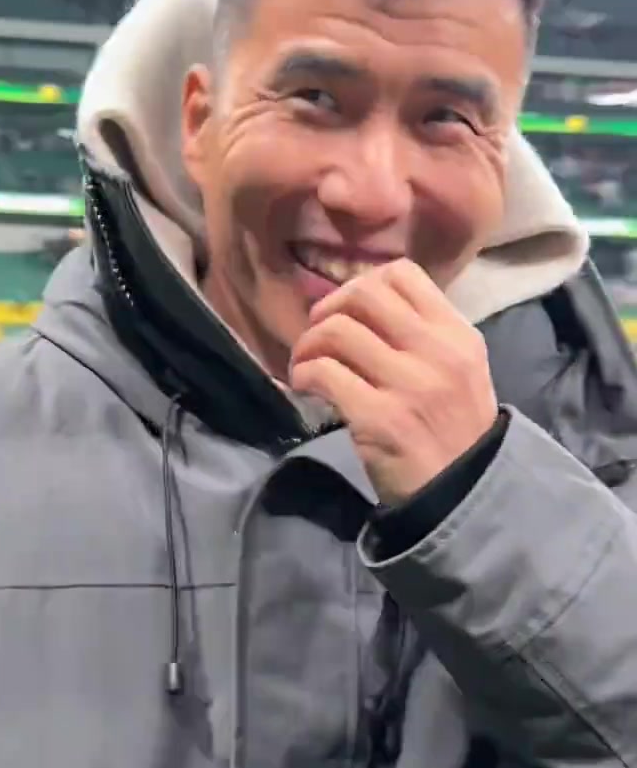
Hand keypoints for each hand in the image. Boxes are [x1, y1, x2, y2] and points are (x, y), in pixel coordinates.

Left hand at [288, 258, 498, 504]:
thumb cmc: (454, 431)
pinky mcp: (378, 418)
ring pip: (336, 331)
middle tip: (318, 336)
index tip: (348, 312)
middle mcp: (436, 351)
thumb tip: (362, 304)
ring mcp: (408, 384)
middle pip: (363, 294)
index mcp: (457, 334)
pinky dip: (303, 375)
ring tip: (306, 366)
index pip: (401, 273)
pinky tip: (305, 387)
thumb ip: (423, 334)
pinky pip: (324, 373)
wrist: (463, 494)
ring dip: (307, 346)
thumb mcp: (459, 370)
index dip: (361, 284)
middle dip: (327, 309)